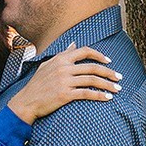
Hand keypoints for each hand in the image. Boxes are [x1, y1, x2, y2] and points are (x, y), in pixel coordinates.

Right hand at [6, 43, 121, 123]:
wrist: (26, 102)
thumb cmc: (37, 84)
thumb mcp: (47, 65)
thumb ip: (63, 54)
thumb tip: (74, 44)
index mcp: (61, 59)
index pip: (85, 51)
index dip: (99, 55)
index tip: (109, 61)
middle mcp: (64, 68)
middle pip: (93, 67)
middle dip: (109, 72)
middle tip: (119, 78)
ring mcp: (64, 81)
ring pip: (93, 80)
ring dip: (108, 84)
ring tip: (117, 89)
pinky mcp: (65, 94)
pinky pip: (87, 93)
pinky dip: (99, 95)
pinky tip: (107, 98)